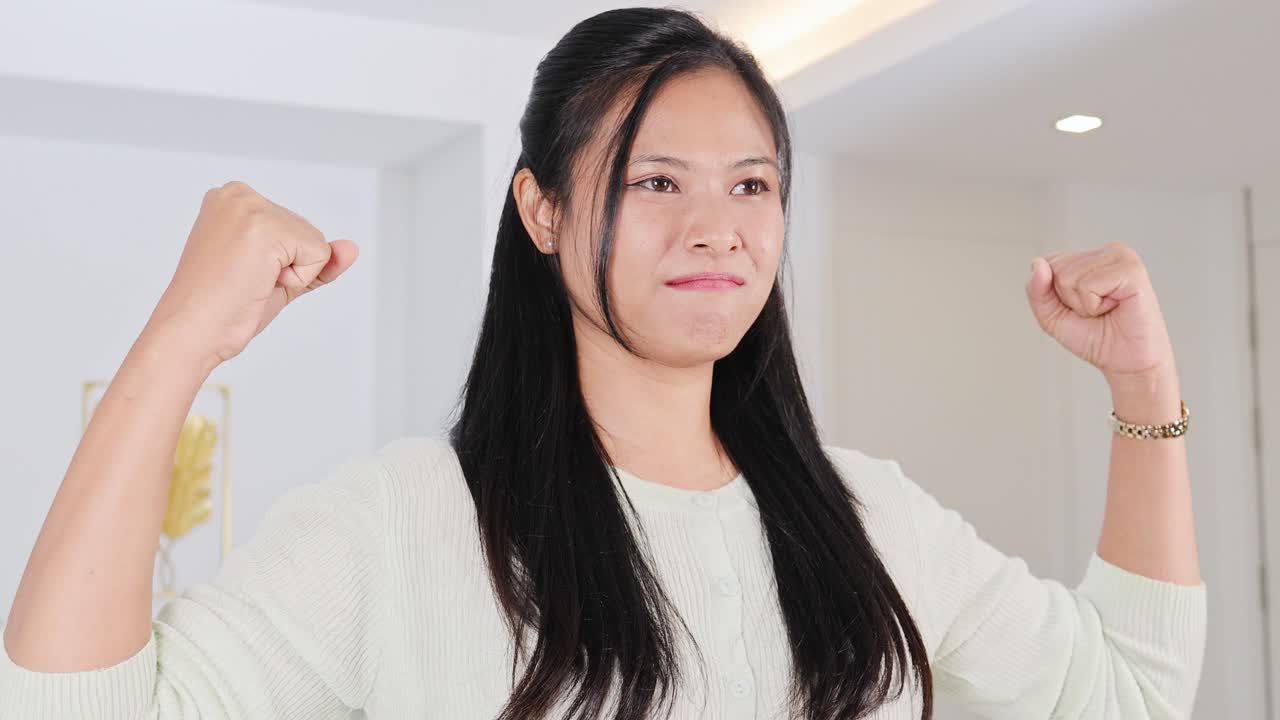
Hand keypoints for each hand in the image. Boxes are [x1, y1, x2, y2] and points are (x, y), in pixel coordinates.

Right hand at [147, 181, 358, 367]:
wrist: (192, 332)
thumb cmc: (226, 308)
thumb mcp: (279, 276)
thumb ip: (316, 258)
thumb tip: (351, 248)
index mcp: (232, 198)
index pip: (295, 229)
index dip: (283, 263)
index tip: (243, 274)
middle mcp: (238, 193)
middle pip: (308, 232)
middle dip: (290, 267)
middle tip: (247, 283)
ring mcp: (250, 207)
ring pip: (315, 243)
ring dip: (292, 274)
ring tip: (249, 282)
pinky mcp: (264, 227)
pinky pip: (317, 255)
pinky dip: (296, 279)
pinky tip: (257, 282)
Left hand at [1025, 241, 1176, 386]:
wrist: (1127, 364)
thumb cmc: (1095, 338)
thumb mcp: (1052, 316)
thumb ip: (1036, 290)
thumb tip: (1038, 263)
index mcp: (1090, 256)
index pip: (1045, 262)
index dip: (1054, 295)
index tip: (1081, 308)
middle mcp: (1106, 251)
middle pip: (1055, 269)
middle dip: (1068, 300)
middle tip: (1096, 311)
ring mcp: (1121, 256)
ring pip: (1068, 277)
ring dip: (1083, 305)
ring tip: (1106, 310)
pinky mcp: (1131, 269)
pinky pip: (1088, 285)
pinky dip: (1094, 306)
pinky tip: (1115, 307)